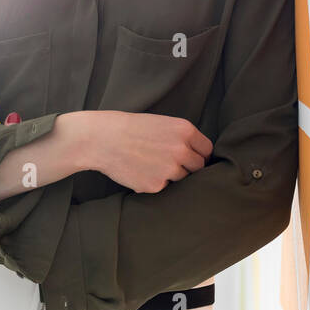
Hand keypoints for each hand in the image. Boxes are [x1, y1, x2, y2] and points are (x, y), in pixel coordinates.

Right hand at [74, 109, 212, 193]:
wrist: (102, 139)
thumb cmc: (132, 128)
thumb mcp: (163, 123)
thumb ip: (183, 138)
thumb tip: (199, 155)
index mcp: (185, 130)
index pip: (207, 149)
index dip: (200, 154)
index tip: (194, 157)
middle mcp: (181, 150)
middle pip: (199, 167)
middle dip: (189, 167)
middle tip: (172, 163)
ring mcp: (169, 169)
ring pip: (182, 179)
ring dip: (172, 175)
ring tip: (152, 164)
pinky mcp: (156, 185)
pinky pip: (163, 187)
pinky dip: (155, 182)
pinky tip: (140, 171)